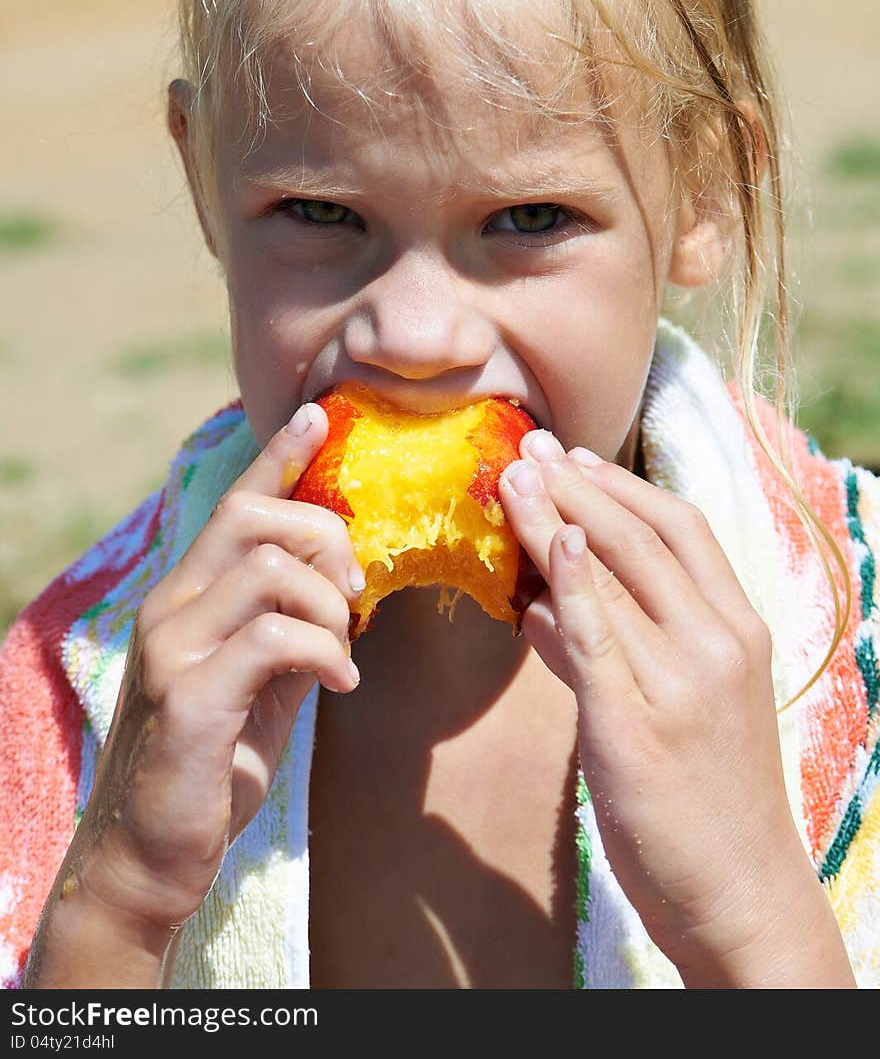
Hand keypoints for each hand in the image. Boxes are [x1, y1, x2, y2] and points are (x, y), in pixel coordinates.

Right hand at [56, 402, 361, 940]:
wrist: (150, 858)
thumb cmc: (212, 768)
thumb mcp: (261, 686)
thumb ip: (289, 631)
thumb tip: (340, 590)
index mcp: (186, 598)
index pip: (233, 505)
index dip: (276, 456)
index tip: (315, 415)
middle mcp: (169, 608)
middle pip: (254, 517)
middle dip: (324, 537)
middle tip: (353, 591)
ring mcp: (171, 649)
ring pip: (270, 569)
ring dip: (329, 606)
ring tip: (342, 654)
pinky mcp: (188, 697)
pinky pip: (274, 637)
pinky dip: (325, 652)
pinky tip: (340, 685)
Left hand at [499, 430, 853, 985]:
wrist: (738, 892)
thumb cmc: (707, 795)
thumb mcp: (680, 705)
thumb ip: (609, 647)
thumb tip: (539, 604)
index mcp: (738, 630)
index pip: (682, 527)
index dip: (622, 484)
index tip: (572, 456)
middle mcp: (718, 644)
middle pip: (644, 536)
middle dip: (579, 484)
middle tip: (528, 447)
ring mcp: (681, 683)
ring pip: (616, 574)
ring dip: (557, 517)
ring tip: (513, 478)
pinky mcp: (636, 726)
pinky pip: (598, 638)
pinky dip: (572, 585)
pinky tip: (546, 545)